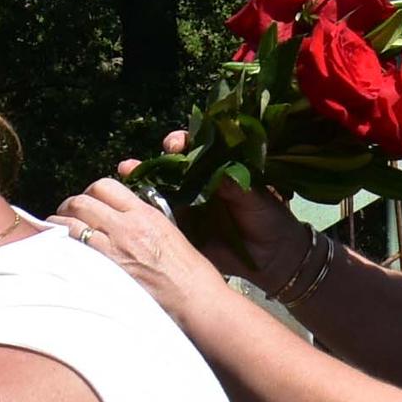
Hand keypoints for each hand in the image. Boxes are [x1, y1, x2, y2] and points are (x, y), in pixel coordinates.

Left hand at [58, 175, 235, 322]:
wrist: (193, 297)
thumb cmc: (187, 269)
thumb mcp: (167, 230)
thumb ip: (141, 217)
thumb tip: (118, 214)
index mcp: (143, 213)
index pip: (105, 186)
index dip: (91, 191)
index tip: (89, 201)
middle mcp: (125, 227)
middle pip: (81, 202)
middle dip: (68, 206)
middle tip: (66, 214)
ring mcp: (112, 249)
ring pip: (69, 224)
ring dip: (58, 225)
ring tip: (56, 232)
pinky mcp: (102, 271)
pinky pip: (71, 251)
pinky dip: (61, 247)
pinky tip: (60, 252)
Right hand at [132, 132, 303, 286]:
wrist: (274, 258)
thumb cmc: (270, 219)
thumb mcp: (258, 198)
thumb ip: (238, 186)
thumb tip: (217, 173)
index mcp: (217, 171)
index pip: (195, 150)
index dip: (182, 143)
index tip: (174, 145)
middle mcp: (199, 186)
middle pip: (170, 169)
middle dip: (152, 162)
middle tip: (137, 162)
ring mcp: (190, 209)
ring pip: (161, 192)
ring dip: (142, 182)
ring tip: (126, 172)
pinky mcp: (185, 232)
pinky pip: (163, 222)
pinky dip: (146, 215)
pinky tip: (130, 207)